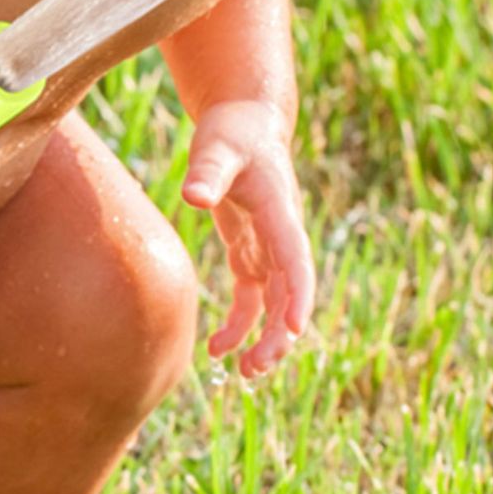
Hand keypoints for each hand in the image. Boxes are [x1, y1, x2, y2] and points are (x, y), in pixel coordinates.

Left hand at [180, 100, 314, 378]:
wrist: (245, 120)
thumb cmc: (232, 131)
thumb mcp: (217, 147)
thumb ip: (207, 172)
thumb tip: (194, 197)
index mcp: (280, 213)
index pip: (296, 262)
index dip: (298, 296)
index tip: (295, 330)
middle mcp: (281, 236)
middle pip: (289, 293)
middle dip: (279, 333)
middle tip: (256, 368)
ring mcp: (268, 246)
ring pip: (274, 303)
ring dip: (264, 338)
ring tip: (245, 373)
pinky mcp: (251, 250)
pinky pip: (251, 298)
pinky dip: (240, 324)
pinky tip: (218, 349)